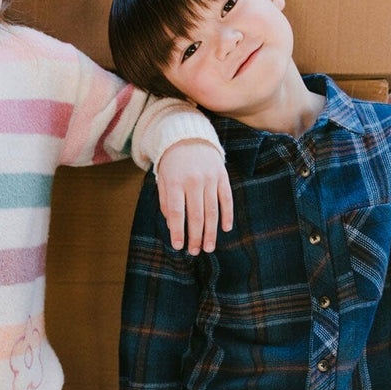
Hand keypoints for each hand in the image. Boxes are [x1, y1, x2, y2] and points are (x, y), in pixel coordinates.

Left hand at [155, 140, 232, 254]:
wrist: (190, 137)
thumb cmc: (173, 165)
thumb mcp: (163, 180)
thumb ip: (166, 203)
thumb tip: (173, 227)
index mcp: (175, 182)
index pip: (176, 212)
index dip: (177, 231)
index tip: (178, 247)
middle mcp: (193, 180)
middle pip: (195, 215)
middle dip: (195, 237)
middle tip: (195, 252)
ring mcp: (210, 178)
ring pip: (212, 211)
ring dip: (211, 232)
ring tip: (209, 247)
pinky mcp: (222, 176)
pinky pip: (226, 199)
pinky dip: (227, 215)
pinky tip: (226, 229)